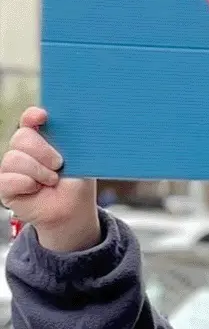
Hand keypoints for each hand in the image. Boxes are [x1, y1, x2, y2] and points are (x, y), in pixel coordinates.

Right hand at [0, 107, 99, 252]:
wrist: (73, 211)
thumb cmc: (76, 184)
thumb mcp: (81, 161)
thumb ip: (73, 143)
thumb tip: (75, 126)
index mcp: (42, 138)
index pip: (30, 120)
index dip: (33, 116)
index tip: (42, 117)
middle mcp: (24, 150)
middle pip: (22, 137)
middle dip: (43, 151)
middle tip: (59, 165)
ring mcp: (13, 167)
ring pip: (14, 158)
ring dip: (38, 172)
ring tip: (51, 181)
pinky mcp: (5, 186)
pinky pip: (7, 179)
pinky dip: (26, 184)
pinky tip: (36, 189)